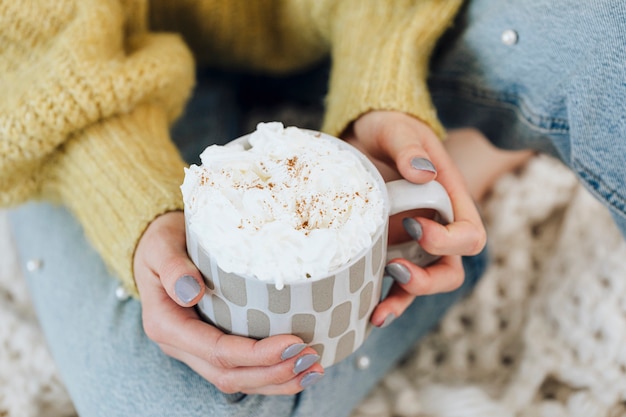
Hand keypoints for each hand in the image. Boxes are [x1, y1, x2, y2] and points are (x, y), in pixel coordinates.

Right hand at [133, 211, 323, 394]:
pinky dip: (269, 374)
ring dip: (276, 381)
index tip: (293, 342)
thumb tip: (191, 292)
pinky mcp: (209, 346)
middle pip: (229, 374)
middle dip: (273, 372)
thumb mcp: (160, 246)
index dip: (257, 354)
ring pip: (236, 380)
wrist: (156, 247)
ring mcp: (194, 350)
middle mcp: (180, 345)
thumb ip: (172, 267)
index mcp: (166, 325)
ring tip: (313, 370)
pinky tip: (297, 368)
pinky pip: (240, 370)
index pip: (217, 351)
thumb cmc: (161, 242)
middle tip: (311, 358)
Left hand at [341, 111, 485, 325]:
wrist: (359, 135)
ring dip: (404, 300)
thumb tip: (424, 172)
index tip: (414, 225)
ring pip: (421, 284)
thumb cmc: (386, 127)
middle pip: (451, 269)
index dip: (448, 241)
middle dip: (430, 280)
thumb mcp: (396, 129)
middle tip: (396, 268)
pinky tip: (364, 311)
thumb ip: (409, 146)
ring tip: (378, 312)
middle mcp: (435, 227)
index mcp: (450, 200)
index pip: (469, 235)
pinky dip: (382, 299)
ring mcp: (409, 243)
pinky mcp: (384, 248)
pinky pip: (390, 283)